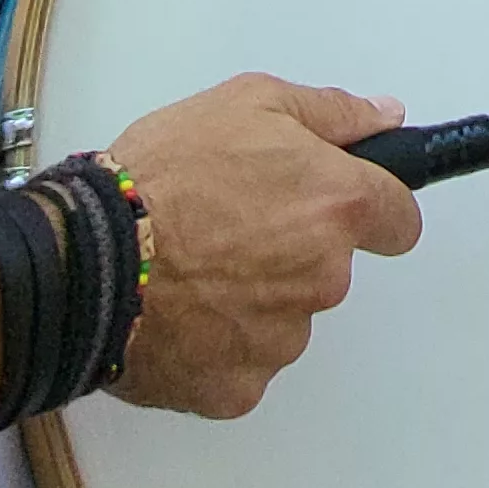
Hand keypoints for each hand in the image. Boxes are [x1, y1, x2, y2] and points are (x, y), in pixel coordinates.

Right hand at [103, 74, 423, 418]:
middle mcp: (323, 277)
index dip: (374, 210)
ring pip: (285, 315)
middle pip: (330, 268)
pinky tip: (178, 309)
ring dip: (253, 295)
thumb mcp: (249, 101)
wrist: (88, 256)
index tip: (344, 207)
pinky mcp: (240, 386)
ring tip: (192, 264)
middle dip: (292, 249)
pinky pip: (242, 361)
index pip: (400, 220)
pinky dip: (216, 341)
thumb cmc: (160, 177)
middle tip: (229, 223)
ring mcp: (282, 339)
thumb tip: (383, 117)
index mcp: (336, 206)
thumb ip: (332, 113)